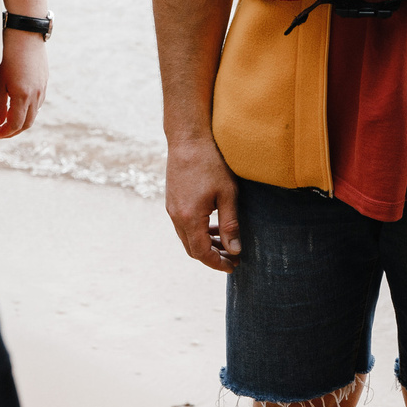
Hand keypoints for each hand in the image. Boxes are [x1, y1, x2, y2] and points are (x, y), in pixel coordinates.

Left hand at [0, 32, 46, 140]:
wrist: (25, 32)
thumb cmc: (6, 54)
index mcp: (22, 95)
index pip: (15, 125)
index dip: (3, 133)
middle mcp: (36, 95)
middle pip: (27, 124)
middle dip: (12, 132)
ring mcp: (43, 88)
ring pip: (34, 114)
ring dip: (21, 121)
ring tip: (6, 119)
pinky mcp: (45, 81)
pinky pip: (38, 103)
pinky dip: (28, 110)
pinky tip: (17, 105)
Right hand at [165, 139, 241, 272]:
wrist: (188, 139)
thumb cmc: (211, 164)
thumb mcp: (227, 194)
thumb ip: (230, 224)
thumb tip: (235, 250)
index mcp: (189, 218)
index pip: (202, 253)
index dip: (217, 263)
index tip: (233, 266)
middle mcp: (176, 217)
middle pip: (192, 249)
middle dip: (212, 257)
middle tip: (232, 258)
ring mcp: (172, 209)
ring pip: (187, 238)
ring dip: (205, 244)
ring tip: (225, 243)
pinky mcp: (172, 201)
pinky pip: (184, 225)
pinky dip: (198, 232)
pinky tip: (213, 226)